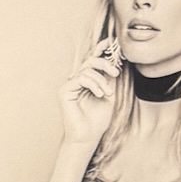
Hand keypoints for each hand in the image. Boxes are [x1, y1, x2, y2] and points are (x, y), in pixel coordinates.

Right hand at [58, 37, 121, 153]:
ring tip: (107, 94)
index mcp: (86, 81)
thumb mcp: (109, 94)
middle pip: (91, 60)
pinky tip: (100, 95)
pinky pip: (82, 77)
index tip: (112, 43)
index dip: (101, 48)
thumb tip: (114, 59)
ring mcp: (69, 85)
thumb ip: (109, 77)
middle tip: (116, 73)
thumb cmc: (97, 121)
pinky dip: (94, 84)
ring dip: (101, 80)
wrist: (88, 138)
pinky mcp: (65, 91)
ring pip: (88, 68)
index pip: (93, 60)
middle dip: (106, 63)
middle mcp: (76, 81)